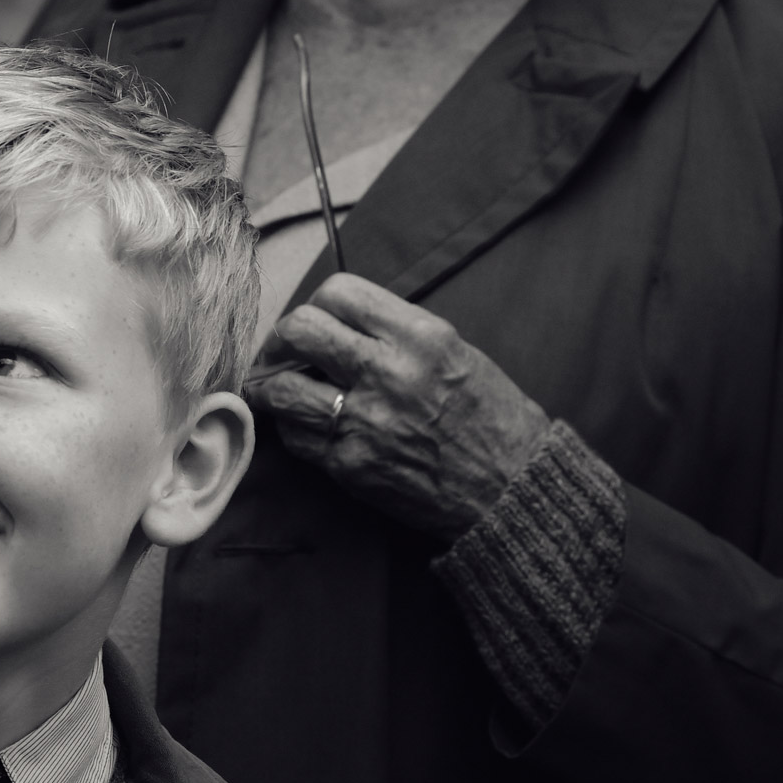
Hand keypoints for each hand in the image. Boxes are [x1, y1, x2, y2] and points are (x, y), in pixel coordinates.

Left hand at [246, 274, 549, 540]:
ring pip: (282, 387)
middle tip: (282, 351)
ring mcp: (367, 422)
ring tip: (272, 386)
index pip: (338, 292)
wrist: (514, 490)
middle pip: (299, 330)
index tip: (315, 318)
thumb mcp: (455, 351)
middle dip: (282, 338)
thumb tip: (337, 321)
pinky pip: (296, 437)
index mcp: (420, 336)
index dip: (317, 302)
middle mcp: (390, 373)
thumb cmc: (491, 418)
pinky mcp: (352, 466)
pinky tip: (301, 423)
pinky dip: (290, 426)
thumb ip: (396, 330)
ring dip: (269, 384)